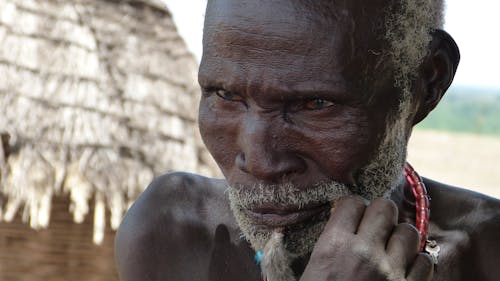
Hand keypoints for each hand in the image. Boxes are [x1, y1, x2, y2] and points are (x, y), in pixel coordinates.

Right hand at [299, 197, 433, 280]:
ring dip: (401, 235)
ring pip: (409, 231)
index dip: (352, 207)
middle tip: (375, 224)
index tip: (351, 216)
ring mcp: (391, 271)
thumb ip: (322, 249)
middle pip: (384, 208)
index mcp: (333, 246)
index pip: (351, 203)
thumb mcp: (308, 274)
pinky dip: (417, 260)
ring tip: (392, 244)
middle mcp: (365, 252)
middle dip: (380, 213)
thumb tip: (322, 231)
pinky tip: (405, 266)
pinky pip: (425, 261)